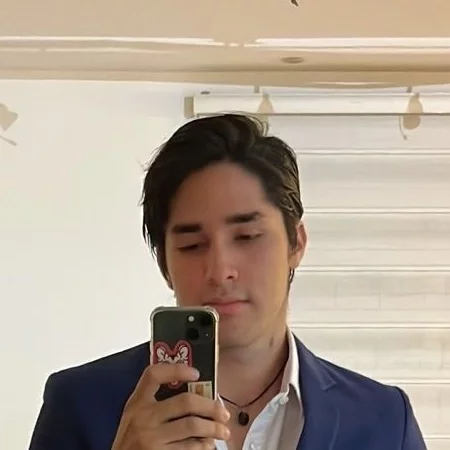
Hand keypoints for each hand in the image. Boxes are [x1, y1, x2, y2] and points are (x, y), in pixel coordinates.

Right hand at [111, 363, 229, 448]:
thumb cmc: (130, 443)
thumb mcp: (135, 417)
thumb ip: (155, 404)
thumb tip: (194, 395)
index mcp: (137, 403)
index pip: (154, 375)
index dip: (176, 369)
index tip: (196, 373)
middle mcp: (143, 418)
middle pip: (185, 402)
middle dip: (210, 406)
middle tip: (222, 412)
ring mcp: (151, 439)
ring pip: (192, 426)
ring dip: (213, 428)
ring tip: (222, 431)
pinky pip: (189, 448)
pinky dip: (203, 446)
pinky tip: (207, 445)